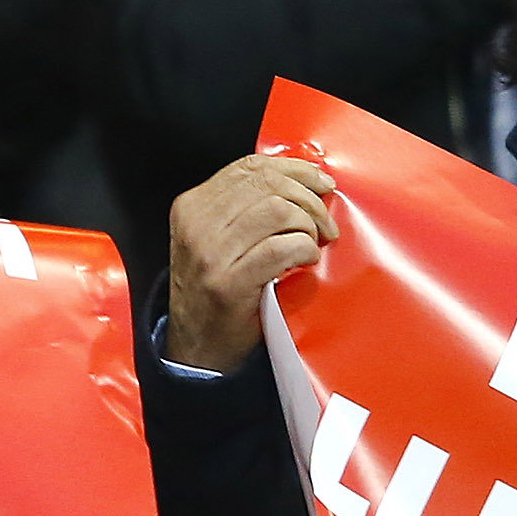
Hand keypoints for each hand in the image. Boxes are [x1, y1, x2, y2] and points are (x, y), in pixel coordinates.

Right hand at [163, 153, 337, 371]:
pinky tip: (306, 260)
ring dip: (308, 225)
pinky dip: (304, 250)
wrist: (196, 348)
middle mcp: (195, 225)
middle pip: (268, 185)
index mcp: (191, 207)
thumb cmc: (216, 291)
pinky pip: (281, 248)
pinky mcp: (228, 284)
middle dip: (309, 199)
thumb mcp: (215, 239)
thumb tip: (303, 180)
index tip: (320, 182)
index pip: (249, 167)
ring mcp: (209, 254)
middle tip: (324, 223)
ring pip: (278, 211)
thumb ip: (244, 208)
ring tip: (313, 243)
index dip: (294, 169)